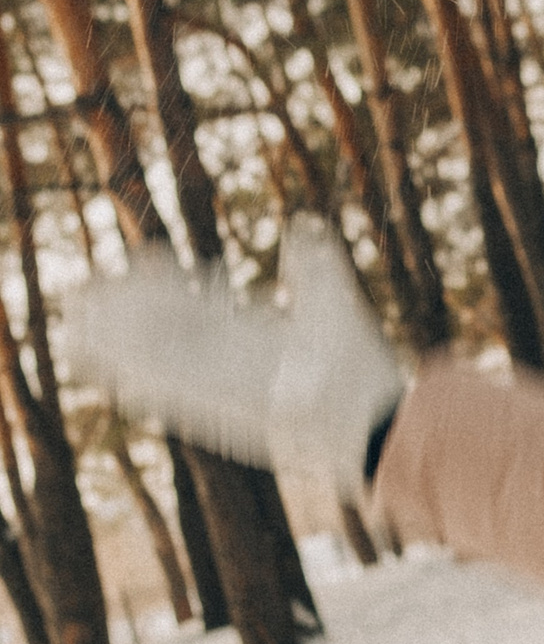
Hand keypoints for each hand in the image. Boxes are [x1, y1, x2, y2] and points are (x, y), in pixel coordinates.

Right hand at [64, 216, 407, 490]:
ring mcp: (220, 385)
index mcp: (256, 334)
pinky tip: (92, 357)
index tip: (148, 257)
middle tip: (87, 287)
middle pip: (167, 329)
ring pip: (153, 357)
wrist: (370, 420)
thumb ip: (314, 265)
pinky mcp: (213, 413)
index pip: (201, 303)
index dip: (172, 282)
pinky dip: (127, 372)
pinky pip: (159, 391)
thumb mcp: (332, 302)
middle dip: (128, 308)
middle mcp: (232, 360)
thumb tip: (305, 224)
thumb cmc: (359, 366)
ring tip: (73, 318)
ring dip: (114, 338)